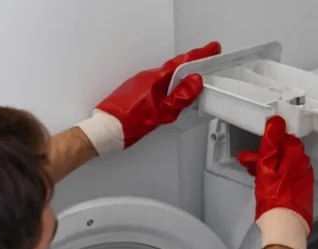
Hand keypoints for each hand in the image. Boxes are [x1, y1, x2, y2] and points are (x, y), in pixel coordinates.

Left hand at [77, 42, 220, 153]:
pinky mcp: (137, 91)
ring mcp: (141, 84)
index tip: (211, 49)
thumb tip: (195, 83)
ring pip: (166, 77)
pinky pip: (158, 83)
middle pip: (175, 68)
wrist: (105, 129)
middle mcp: (148, 78)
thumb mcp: (160, 113)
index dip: (199, 56)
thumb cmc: (127, 123)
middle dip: (193, 64)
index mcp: (155, 80)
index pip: (182, 64)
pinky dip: (169, 85)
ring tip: (194, 80)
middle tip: (207, 61)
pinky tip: (172, 94)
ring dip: (181, 76)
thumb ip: (179, 98)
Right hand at [237, 116, 314, 248]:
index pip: (284, 139)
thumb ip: (271, 143)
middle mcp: (303, 167)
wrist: (285, 226)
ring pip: (284, 166)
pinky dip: (276, 178)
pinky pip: (288, 178)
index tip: (257, 146)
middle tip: (250, 161)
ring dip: (269, 167)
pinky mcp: (301, 192)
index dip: (268, 142)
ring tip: (254, 173)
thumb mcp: (267, 166)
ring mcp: (304, 180)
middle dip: (265, 156)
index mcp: (297, 157)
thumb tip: (276, 124)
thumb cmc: (276, 200)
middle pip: (283, 154)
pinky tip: (266, 184)